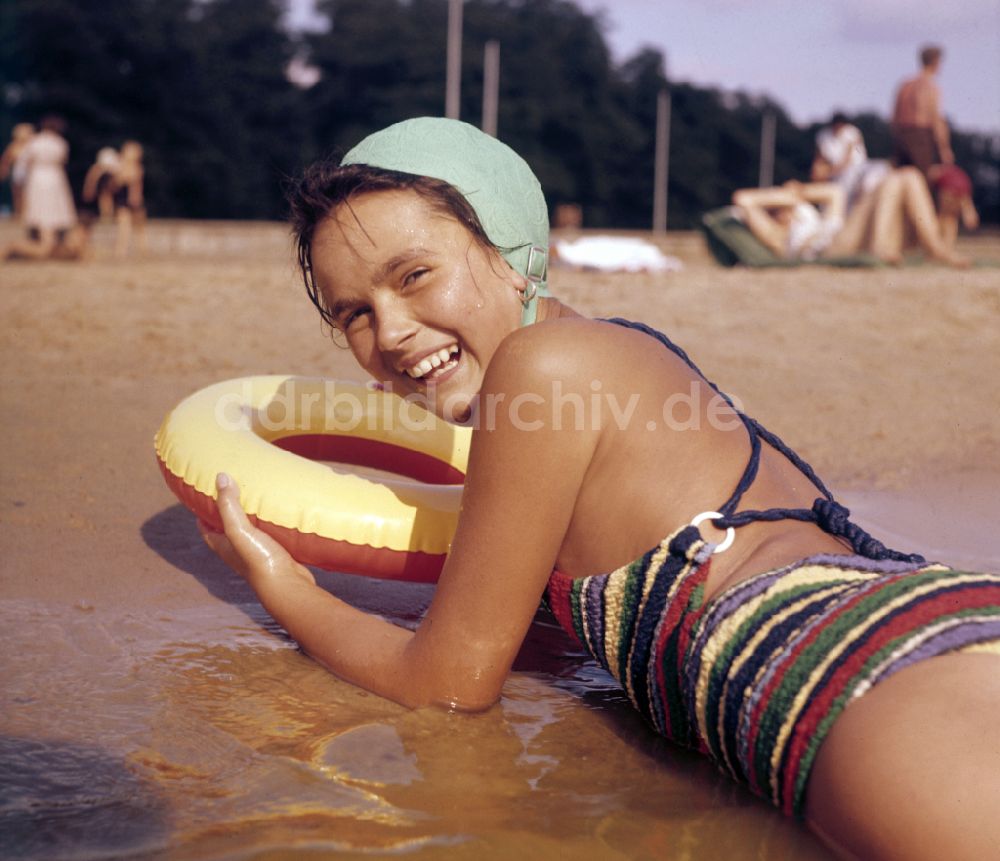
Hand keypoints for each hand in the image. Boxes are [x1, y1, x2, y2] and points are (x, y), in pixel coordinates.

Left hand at [198, 473, 315, 589]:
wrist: (287, 585)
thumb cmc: (260, 560)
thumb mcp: (239, 530)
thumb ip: (229, 505)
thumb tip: (221, 477)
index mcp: (222, 545)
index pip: (205, 527)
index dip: (202, 512)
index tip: (205, 494)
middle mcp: (236, 550)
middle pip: (225, 528)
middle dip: (227, 511)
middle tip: (234, 489)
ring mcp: (255, 553)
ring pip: (248, 531)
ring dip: (249, 517)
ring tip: (257, 497)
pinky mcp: (274, 554)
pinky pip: (267, 535)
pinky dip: (268, 524)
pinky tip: (277, 515)